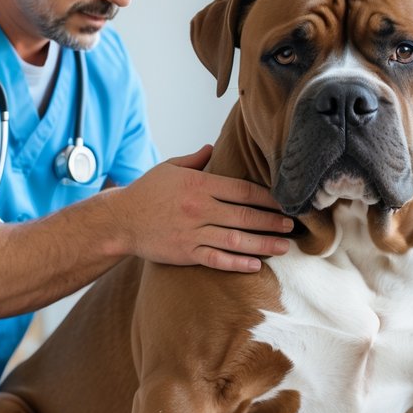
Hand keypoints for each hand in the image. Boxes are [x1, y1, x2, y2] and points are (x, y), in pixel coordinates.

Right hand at [116, 145, 292, 271]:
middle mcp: (199, 208)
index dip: (268, 197)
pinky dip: (237, 263)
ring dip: (263, 243)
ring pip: (236, 239)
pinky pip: (217, 259)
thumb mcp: (169, 168)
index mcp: (199, 184)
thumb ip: (194, 160)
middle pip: (245, 215)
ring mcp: (193, 232)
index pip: (242, 190)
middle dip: (272, 221)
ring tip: (284, 246)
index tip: (286, 202)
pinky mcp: (186, 252)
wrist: (120, 220)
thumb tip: (212, 147)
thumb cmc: (146, 192)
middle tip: (293, 225)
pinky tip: (256, 265)